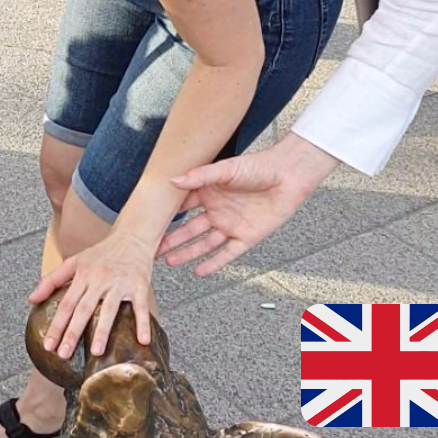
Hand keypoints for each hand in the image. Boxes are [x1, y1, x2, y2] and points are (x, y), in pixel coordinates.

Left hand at [28, 229, 153, 358]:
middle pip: (84, 308)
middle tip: (64, 353)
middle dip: (73, 332)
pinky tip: (142, 341)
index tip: (49, 344)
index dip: (56, 325)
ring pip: (110, 309)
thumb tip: (31, 299)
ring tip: (96, 353)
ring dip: (103, 331)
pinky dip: (143, 324)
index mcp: (83, 274)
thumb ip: (52, 280)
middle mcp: (100, 279)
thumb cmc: (102, 253)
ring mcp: (119, 283)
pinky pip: (141, 307)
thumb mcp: (74, 261)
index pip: (66, 303)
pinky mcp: (139, 286)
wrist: (132, 237)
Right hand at [159, 135, 337, 274]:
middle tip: (153, 249)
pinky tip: (199, 271)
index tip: (148, 223)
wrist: (289, 176)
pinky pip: (227, 253)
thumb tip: (173, 180)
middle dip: (171, 239)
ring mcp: (231, 225)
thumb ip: (200, 177)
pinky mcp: (247, 237)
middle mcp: (217, 210)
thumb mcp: (225, 169)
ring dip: (187, 252)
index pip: (182, 206)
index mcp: (209, 192)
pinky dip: (213, 263)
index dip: (166, 215)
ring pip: (204, 243)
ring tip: (169, 261)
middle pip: (189, 229)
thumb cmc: (258, 166)